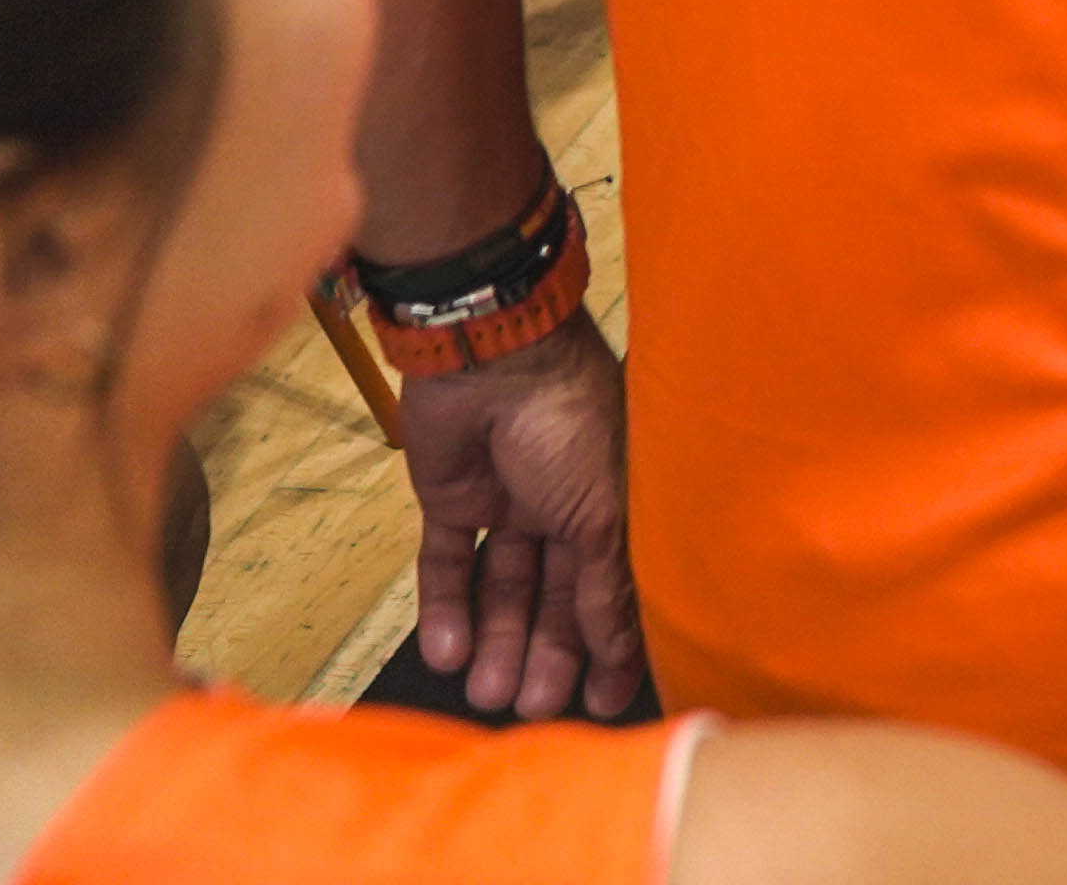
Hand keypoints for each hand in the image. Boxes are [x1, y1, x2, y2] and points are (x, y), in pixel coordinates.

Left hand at [397, 320, 646, 719]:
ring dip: (496, 641)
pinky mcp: (452, 501)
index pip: (616, 587)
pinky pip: (448, 565)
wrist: (491, 359)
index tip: (604, 701)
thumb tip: (620, 648)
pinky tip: (446, 652)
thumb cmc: (570, 424)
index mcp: (618, 502)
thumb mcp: (604, 511)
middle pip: (555, 597)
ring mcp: (508, 504)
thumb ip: (606, 584)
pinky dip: (446, 608)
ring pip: (502, 588)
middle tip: (534, 707)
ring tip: (485, 693)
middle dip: (545, 653)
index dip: (611, 644)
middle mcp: (566, 507)